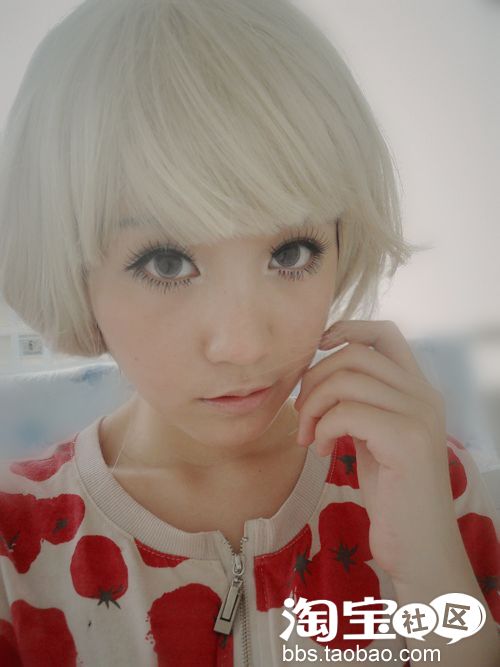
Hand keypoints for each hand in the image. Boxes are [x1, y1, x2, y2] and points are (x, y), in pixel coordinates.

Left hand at [294, 319, 464, 584]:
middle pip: (354, 354)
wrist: (418, 546)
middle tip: (301, 415)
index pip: (385, 333)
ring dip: (312, 406)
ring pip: (346, 380)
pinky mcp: (407, 440)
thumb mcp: (375, 435)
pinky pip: (346, 412)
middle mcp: (424, 394)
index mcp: (418, 389)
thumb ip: (361, 401)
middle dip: (314, 379)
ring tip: (308, 436)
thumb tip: (318, 371)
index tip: (317, 348)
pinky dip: (322, 428)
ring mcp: (419, 415)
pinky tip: (321, 451)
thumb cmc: (391, 492)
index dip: (347, 329)